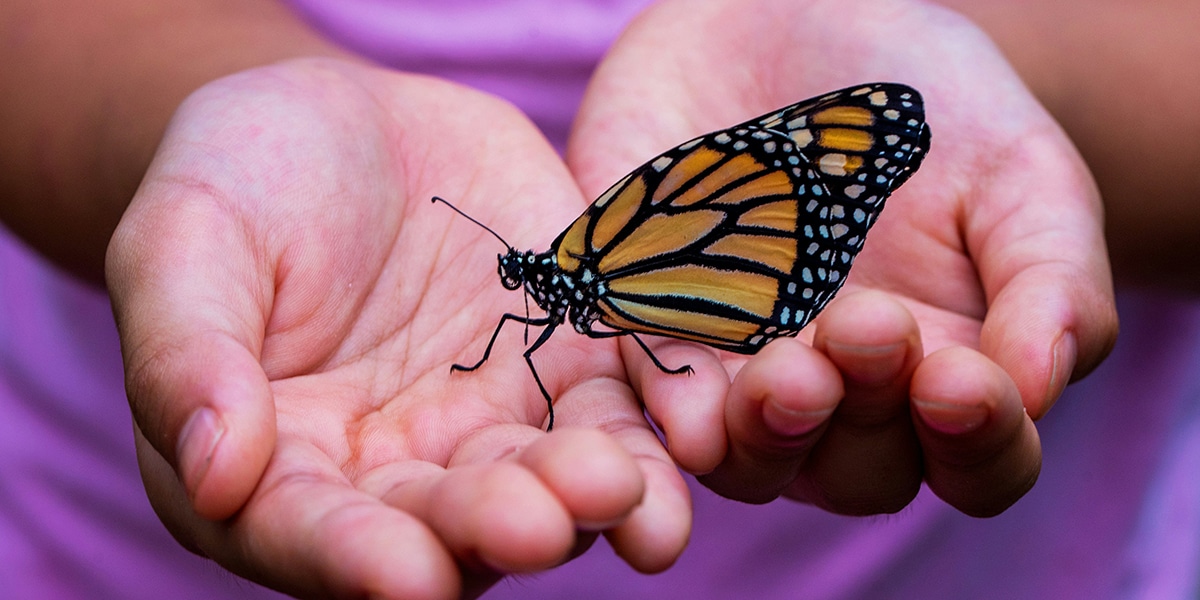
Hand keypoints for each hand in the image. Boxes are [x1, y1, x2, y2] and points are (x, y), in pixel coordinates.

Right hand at [106, 58, 688, 598]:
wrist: (347, 124)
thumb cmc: (238, 182)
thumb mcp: (184, 242)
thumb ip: (188, 356)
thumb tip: (213, 474)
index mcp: (280, 467)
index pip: (311, 534)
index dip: (354, 560)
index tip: (405, 575)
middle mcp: (393, 472)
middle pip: (444, 526)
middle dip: (492, 530)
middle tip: (536, 522)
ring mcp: (490, 425)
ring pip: (543, 484)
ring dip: (586, 502)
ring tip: (620, 490)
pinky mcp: (568, 369)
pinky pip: (617, 414)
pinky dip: (651, 437)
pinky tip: (684, 445)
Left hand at [567, 0, 1116, 515]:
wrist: (802, 24)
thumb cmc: (934, 111)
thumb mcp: (1020, 175)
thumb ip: (1050, 280)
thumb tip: (1037, 388)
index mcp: (946, 375)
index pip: (979, 462)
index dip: (978, 442)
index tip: (960, 380)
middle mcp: (843, 399)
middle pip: (859, 474)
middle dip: (864, 417)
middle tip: (864, 326)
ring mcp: (743, 374)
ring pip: (751, 460)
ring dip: (768, 433)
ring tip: (785, 373)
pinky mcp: (654, 331)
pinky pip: (652, 395)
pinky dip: (671, 406)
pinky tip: (689, 406)